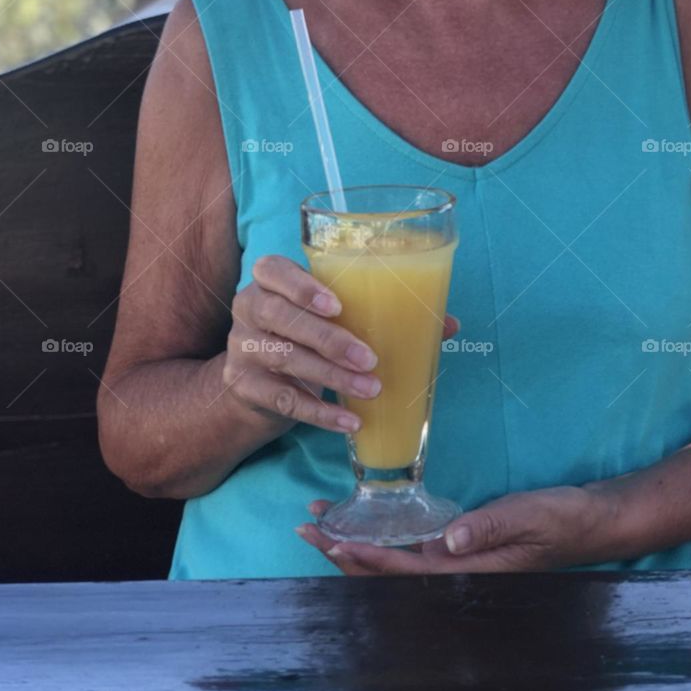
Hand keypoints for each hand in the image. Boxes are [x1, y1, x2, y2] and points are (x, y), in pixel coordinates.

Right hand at [223, 253, 460, 433]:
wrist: (254, 384)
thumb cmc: (307, 335)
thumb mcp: (332, 316)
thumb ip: (383, 311)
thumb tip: (448, 324)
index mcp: (270, 279)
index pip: (273, 269)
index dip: (301, 286)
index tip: (337, 304)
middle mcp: (249, 308)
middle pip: (282, 318)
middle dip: (329, 339)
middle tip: (369, 358)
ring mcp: (242, 349)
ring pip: (286, 360)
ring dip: (332, 376)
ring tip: (371, 389)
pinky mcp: (244, 387)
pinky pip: (284, 400)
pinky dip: (320, 412)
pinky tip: (350, 420)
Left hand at [295, 486, 602, 575]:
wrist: (589, 522)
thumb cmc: (560, 519)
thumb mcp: (526, 516)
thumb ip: (486, 528)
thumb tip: (445, 541)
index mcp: (469, 572)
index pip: (403, 570)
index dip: (363, 557)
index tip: (329, 540)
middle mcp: (456, 575)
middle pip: (388, 573)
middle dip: (345, 553)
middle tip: (307, 526)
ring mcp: (457, 564)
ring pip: (395, 564)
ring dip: (358, 546)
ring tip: (323, 522)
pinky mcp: (461, 551)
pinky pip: (412, 553)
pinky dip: (382, 539)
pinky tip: (366, 524)